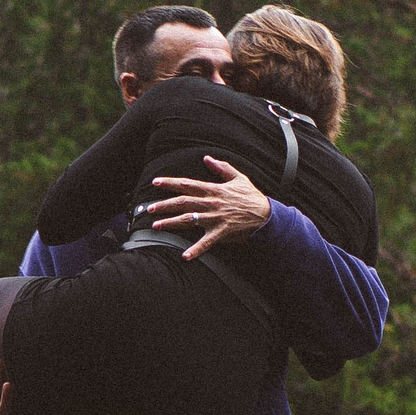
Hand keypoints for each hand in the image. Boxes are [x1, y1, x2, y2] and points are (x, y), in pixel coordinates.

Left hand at [144, 156, 270, 260]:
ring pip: (188, 220)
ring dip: (171, 222)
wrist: (266, 215)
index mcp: (213, 190)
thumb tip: (207, 158)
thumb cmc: (252, 197)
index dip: (170, 183)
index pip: (187, 184)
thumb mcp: (238, 178)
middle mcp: (210, 203)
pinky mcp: (221, 232)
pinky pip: (206, 242)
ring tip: (156, 225)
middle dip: (164, 205)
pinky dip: (195, 250)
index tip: (156, 182)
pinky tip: (185, 256)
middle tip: (149, 208)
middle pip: (182, 202)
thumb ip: (222, 167)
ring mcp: (214, 218)